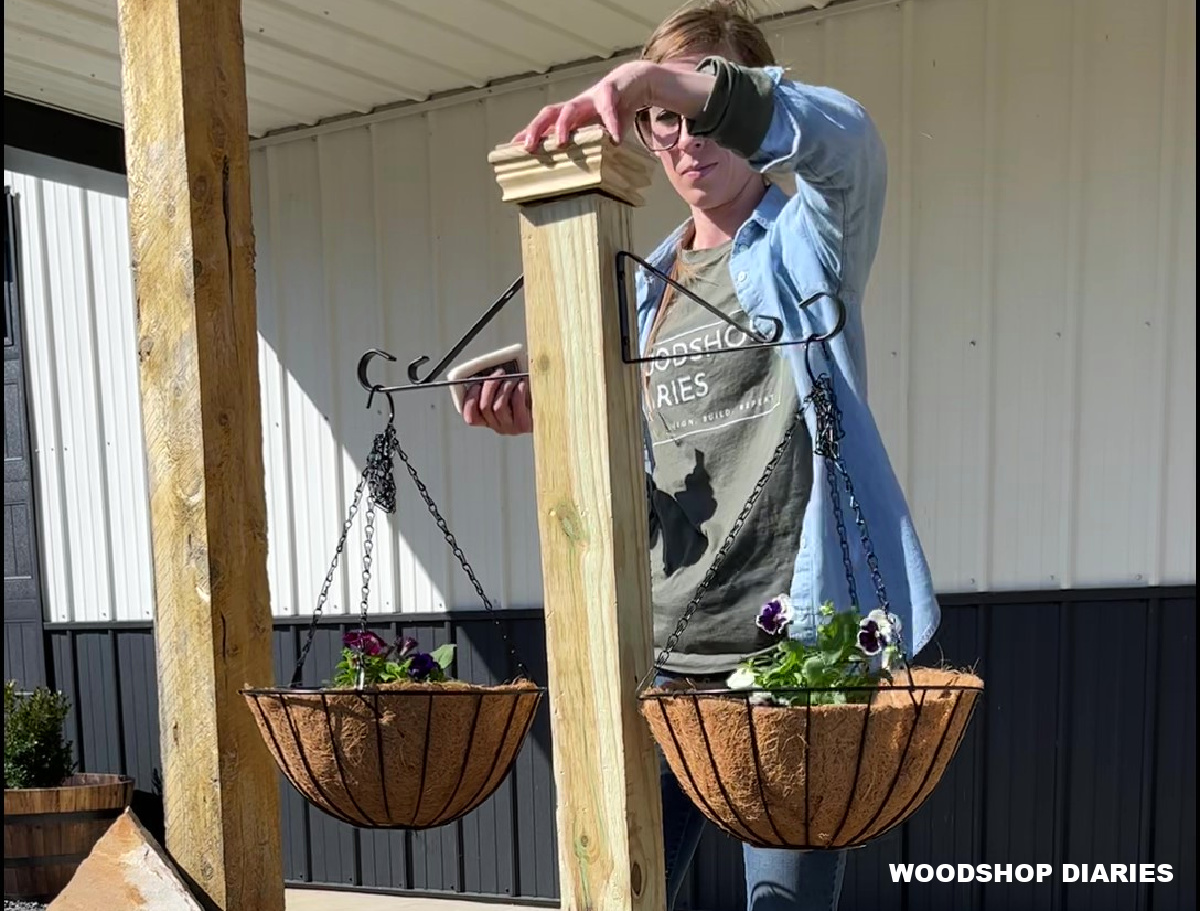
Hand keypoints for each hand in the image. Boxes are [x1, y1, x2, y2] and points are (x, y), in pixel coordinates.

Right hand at [461, 368, 532, 435]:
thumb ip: (493, 384)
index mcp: (490, 420)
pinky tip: (523, 384)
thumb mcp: (505, 388)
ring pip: (498, 406)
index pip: (471, 417)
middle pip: (484, 407)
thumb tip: (482, 372)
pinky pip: (516, 405)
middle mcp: (499, 426)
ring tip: (513, 378)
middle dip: (489, 385)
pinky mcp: (525, 425)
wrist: (552, 402)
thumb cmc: (527, 391)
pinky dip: (518, 390)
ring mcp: (512, 428)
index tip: (475, 384)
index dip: (470, 400)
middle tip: (498, 373)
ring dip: (504, 387)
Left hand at [513, 61, 656, 150]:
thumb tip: (584, 176)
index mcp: (571, 115)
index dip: (528, 133)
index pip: (544, 123)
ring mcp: (592, 97)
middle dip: (536, 129)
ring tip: (562, 143)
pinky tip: (615, 138)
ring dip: (563, 125)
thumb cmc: (614, 110)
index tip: (513, 148)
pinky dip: (611, 123)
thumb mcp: (599, 130)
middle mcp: (576, 105)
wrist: (636, 82)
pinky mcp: (611, 92)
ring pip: (571, 108)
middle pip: (549, 113)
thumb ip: (590, 146)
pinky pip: (608, 108)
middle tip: (529, 147)